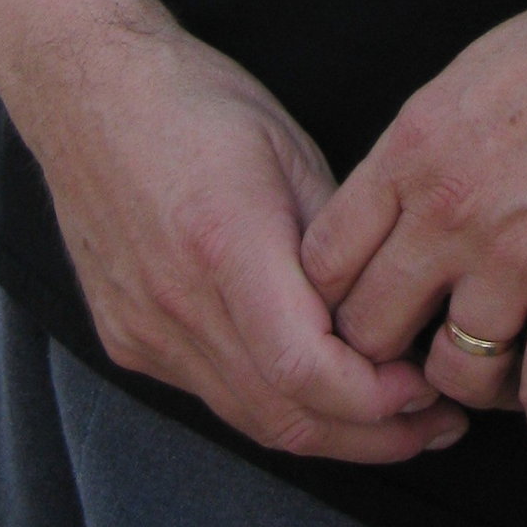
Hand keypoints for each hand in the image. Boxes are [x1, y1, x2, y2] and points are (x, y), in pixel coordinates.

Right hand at [13, 15, 468, 466]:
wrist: (88, 91)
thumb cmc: (197, 102)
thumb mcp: (291, 150)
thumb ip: (336, 244)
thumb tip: (389, 317)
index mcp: (223, 242)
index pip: (304, 369)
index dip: (375, 399)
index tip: (427, 388)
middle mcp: (175, 302)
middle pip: (283, 416)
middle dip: (373, 435)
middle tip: (438, 423)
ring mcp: (144, 329)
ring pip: (249, 419)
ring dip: (329, 432)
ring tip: (397, 420)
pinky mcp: (127, 340)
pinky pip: (213, 396)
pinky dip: (274, 404)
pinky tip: (320, 390)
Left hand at [301, 0, 526, 460]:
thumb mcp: (475, 72)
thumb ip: (429, 146)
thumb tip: (408, 198)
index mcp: (412, 149)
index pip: (325, 261)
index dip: (334, 301)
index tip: (364, 314)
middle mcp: (449, 212)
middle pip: (372, 331)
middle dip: (389, 357)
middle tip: (420, 363)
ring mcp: (517, 259)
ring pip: (457, 373)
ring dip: (477, 390)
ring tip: (501, 388)